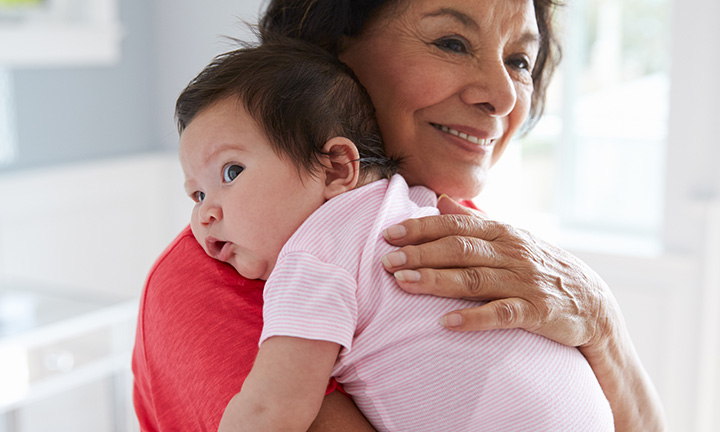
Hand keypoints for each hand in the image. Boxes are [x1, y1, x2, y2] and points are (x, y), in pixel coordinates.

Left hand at [381, 195, 616, 348]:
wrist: (592, 303)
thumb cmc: (541, 267)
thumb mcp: (511, 238)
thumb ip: (474, 220)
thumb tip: (438, 199)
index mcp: (503, 232)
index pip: (456, 225)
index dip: (421, 229)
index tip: (389, 235)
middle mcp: (512, 252)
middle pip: (460, 249)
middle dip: (421, 253)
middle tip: (387, 261)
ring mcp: (525, 282)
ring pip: (474, 279)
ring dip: (437, 280)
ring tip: (404, 283)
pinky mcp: (537, 312)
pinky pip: (502, 314)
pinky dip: (473, 318)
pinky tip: (445, 323)